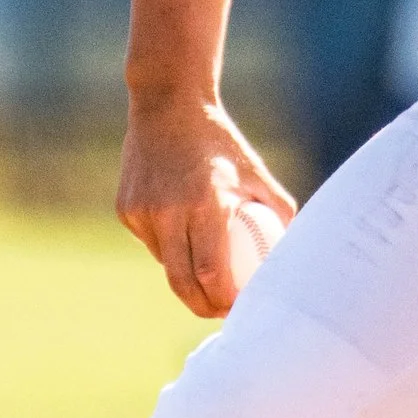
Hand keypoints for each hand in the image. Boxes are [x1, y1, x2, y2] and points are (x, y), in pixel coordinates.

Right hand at [116, 99, 297, 317]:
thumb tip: (291, 248)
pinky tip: (180, 225)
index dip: (223, 299)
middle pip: (182, 283)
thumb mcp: (254, 170)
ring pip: (165, 263)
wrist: (167, 105)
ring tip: (206, 268)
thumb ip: (277, 207)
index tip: (239, 308)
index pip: (210, 271)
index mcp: (206, 201)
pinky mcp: (126, 210)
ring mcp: (143, 211)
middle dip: (201, 307)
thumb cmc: (219, 141)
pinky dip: (168, 245)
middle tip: (220, 313)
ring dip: (185, 274)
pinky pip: (151, 242)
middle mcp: (169, 210)